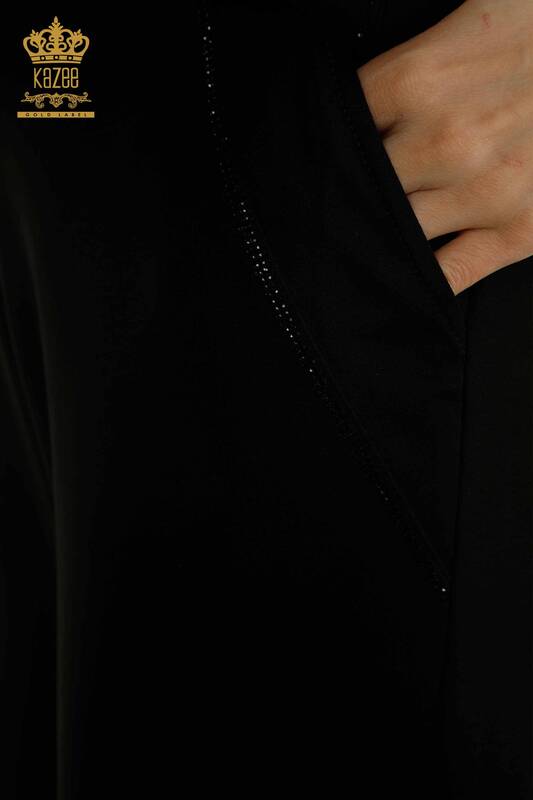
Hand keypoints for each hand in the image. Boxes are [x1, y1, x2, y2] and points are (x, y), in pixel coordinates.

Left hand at [356, 0, 532, 294]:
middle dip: (349, 196)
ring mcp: (479, 191)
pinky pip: (445, 275)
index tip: (321, 162)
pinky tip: (401, 280)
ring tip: (363, 242)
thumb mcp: (479, 10)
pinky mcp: (516, 233)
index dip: (329, 147)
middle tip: (330, 210)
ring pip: (395, 234)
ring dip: (377, 239)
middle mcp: (439, 139)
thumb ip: (417, 50)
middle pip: (361, 187)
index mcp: (415, 78)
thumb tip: (371, 91)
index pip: (339, 127)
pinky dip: (418, 282)